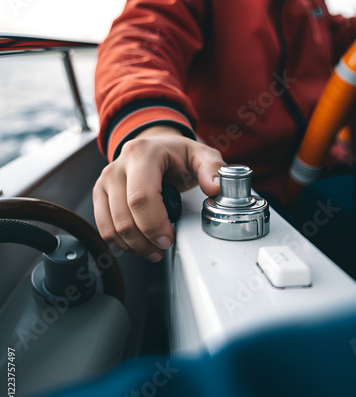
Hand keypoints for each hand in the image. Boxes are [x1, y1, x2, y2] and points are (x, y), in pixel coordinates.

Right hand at [93, 126, 224, 260]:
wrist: (154, 146)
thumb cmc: (176, 154)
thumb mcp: (200, 155)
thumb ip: (213, 168)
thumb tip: (215, 188)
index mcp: (142, 154)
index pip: (141, 198)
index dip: (155, 225)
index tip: (169, 239)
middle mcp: (118, 166)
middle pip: (125, 217)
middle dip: (146, 241)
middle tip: (164, 247)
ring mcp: (105, 180)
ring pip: (112, 226)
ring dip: (134, 246)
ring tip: (153, 250)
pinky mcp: (99, 193)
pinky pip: (103, 227)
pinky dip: (121, 242)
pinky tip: (138, 244)